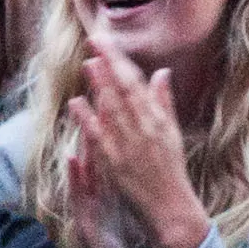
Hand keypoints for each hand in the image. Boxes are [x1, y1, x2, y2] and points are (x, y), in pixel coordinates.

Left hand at [68, 44, 215, 247]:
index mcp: (157, 119)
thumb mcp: (171, 132)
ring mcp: (130, 145)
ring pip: (113, 109)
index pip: (136, 82)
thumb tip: (161, 72)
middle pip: (124, 91)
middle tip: (94, 41)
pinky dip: (88, 118)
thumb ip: (163, 101)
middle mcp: (144, 128)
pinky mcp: (116, 162)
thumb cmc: (171, 169)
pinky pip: (100, 136)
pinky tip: (76, 103)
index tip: (105, 41)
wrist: (170, 206)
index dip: (119, 60)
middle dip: (109, 64)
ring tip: (88, 63)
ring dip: (100, 85)